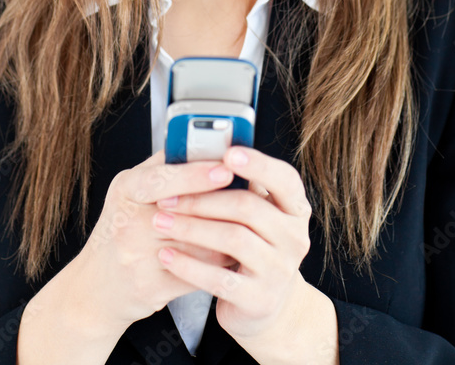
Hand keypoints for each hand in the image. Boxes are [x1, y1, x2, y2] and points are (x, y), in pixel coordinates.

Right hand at [67, 149, 239, 339]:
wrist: (94, 289)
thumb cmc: (120, 231)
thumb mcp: (130, 191)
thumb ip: (163, 168)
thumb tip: (204, 145)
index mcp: (126, 190)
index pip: (163, 177)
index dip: (197, 173)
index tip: (226, 168)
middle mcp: (128, 223)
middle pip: (185, 212)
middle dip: (222, 204)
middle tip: (252, 195)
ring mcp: (137, 258)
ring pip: (197, 244)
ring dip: (227, 235)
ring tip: (250, 224)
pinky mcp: (151, 288)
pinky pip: (196, 273)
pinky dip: (218, 264)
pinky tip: (233, 254)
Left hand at [153, 145, 312, 346]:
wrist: (262, 303)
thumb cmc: (251, 244)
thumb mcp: (255, 213)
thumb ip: (238, 185)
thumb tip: (200, 150)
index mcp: (295, 208)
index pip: (285, 179)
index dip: (257, 164)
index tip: (227, 152)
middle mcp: (294, 237)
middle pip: (248, 207)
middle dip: (203, 198)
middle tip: (167, 196)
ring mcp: (279, 270)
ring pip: (233, 239)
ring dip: (191, 227)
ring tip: (160, 221)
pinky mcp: (259, 299)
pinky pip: (219, 278)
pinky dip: (189, 265)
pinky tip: (166, 255)